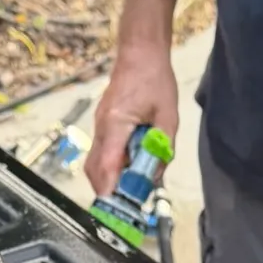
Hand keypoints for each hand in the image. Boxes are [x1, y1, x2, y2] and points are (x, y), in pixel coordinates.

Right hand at [85, 42, 178, 197]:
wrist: (140, 53)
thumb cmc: (155, 80)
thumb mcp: (168, 117)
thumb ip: (163, 149)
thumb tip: (155, 176)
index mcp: (116, 124)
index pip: (107, 165)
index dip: (110, 190)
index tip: (118, 209)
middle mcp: (101, 127)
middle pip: (94, 170)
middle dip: (108, 191)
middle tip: (128, 204)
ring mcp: (98, 126)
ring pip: (95, 163)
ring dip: (109, 180)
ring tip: (131, 188)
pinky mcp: (102, 125)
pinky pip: (100, 153)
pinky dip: (111, 167)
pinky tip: (130, 168)